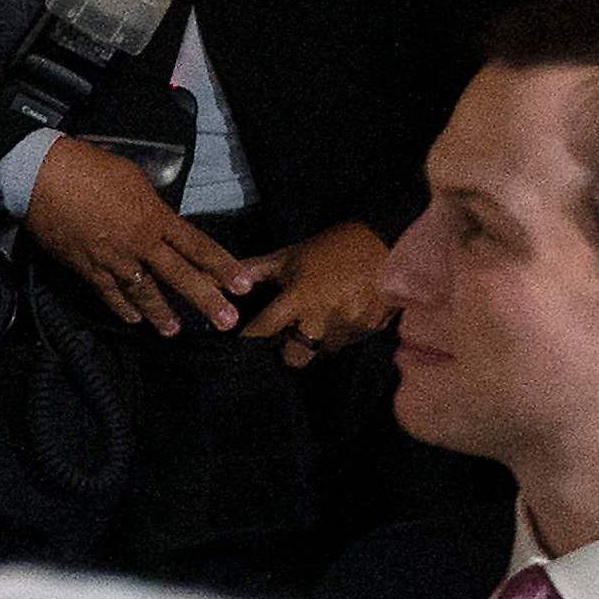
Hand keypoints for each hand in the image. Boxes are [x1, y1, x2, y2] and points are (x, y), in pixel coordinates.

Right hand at [22, 140, 264, 336]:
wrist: (44, 177)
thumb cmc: (91, 168)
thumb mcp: (135, 180)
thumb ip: (152, 207)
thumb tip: (160, 221)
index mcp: (155, 217)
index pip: (197, 247)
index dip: (222, 267)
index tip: (242, 285)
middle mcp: (139, 243)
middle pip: (179, 276)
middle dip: (205, 300)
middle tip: (226, 321)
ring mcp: (112, 259)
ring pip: (144, 292)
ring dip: (161, 313)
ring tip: (174, 331)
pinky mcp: (86, 268)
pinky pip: (109, 293)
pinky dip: (122, 308)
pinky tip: (133, 320)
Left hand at [237, 220, 396, 364]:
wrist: (386, 238)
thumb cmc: (329, 247)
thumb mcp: (288, 256)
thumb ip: (251, 272)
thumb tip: (212, 278)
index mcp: (299, 298)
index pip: (262, 333)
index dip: (249, 340)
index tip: (240, 344)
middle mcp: (324, 317)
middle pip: (294, 359)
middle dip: (288, 351)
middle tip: (290, 335)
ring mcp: (351, 326)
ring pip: (323, 353)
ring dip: (318, 342)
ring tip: (322, 318)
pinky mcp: (373, 329)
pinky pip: (348, 344)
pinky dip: (342, 334)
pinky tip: (344, 313)